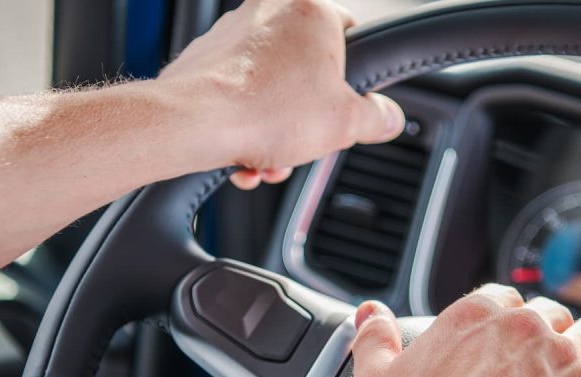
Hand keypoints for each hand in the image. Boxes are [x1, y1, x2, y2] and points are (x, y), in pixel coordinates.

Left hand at [158, 0, 404, 189]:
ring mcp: (233, 32)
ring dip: (276, 129)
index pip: (352, 32)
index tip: (351, 102)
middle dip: (308, 116)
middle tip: (307, 140)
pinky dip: (246, 124)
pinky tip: (245, 154)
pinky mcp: (205, 57)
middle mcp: (269, 11)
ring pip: (271, 86)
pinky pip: (239, 93)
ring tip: (270, 158)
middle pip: (307, 69)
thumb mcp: (346, 123)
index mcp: (311, 12)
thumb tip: (388, 117)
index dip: (355, 75)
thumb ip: (377, 118)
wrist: (193, 123)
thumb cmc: (265, 111)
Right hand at [350, 284, 580, 376]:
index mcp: (475, 317)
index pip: (502, 299)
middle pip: (551, 314)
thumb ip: (373, 341)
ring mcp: (567, 355)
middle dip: (551, 336)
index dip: (507, 320)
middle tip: (543, 367)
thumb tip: (369, 313)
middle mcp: (525, 327)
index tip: (506, 342)